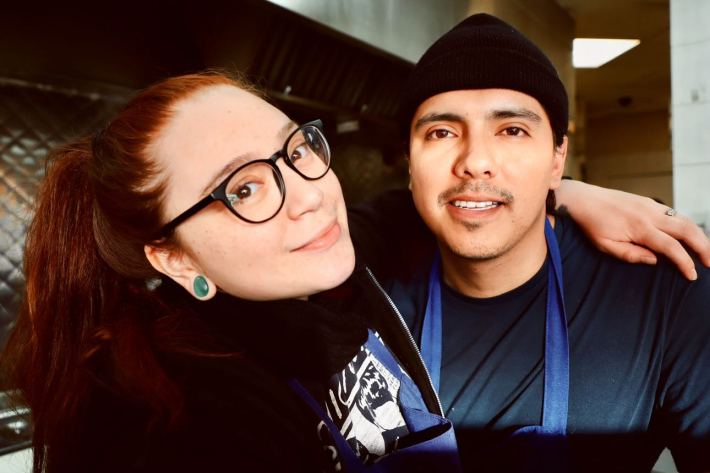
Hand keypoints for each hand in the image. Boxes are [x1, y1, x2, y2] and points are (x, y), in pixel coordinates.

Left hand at [555, 180, 709, 279]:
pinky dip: (687, 225)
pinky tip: (689, 237)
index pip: (671, 247)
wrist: (584, 199)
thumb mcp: (605, 246)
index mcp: (639, 228)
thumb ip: (631, 254)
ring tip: (705, 252)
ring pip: (685, 219)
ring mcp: (652, 206)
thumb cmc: (592, 225)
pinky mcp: (650, 202)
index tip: (692, 276)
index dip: (685, 262)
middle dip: (703, 247)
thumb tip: (655, 261)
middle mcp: (650, 214)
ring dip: (699, 235)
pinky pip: (675, 214)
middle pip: (688, 229)